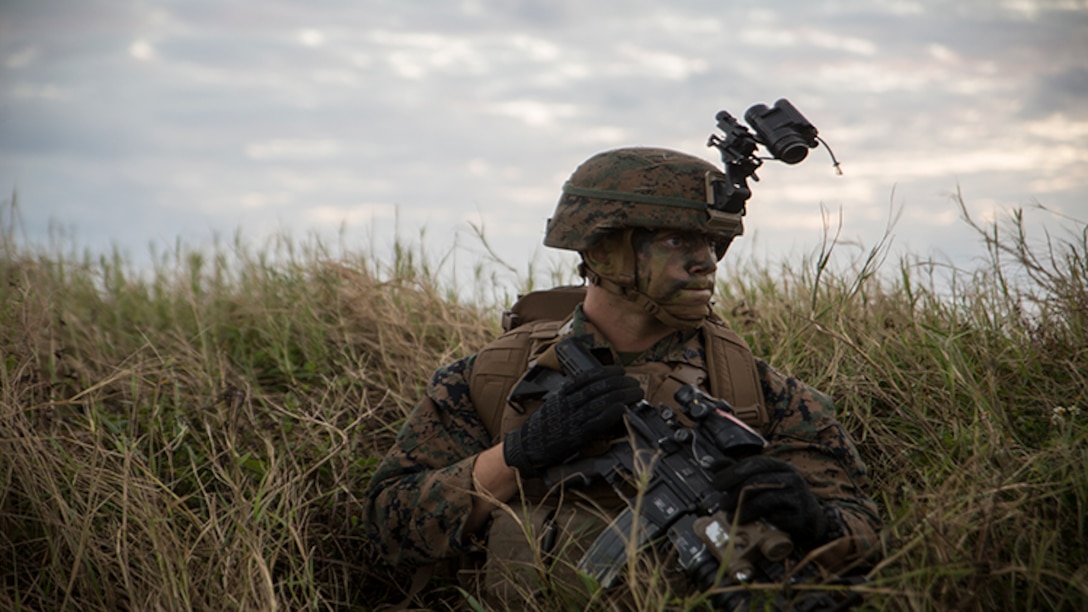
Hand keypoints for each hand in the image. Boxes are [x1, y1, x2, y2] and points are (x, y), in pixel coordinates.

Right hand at [503, 365, 642, 475]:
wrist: (527, 447)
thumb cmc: (542, 428)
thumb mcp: (554, 406)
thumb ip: (571, 398)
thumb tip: (593, 393)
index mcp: (562, 394)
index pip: (587, 378)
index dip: (607, 372)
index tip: (620, 371)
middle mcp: (568, 403)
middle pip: (598, 387)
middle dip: (620, 383)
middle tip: (634, 383)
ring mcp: (572, 419)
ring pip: (600, 401)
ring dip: (622, 395)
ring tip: (635, 393)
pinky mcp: (576, 436)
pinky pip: (596, 421)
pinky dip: (611, 413)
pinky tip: (622, 408)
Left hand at [712, 455, 829, 548]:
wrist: (812, 521)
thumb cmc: (783, 499)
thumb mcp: (763, 481)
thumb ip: (739, 473)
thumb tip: (713, 465)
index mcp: (780, 466)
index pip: (755, 463)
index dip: (733, 472)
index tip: (716, 483)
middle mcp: (791, 478)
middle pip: (758, 481)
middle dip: (734, 493)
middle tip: (722, 504)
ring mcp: (798, 497)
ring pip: (765, 499)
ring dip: (743, 509)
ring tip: (731, 516)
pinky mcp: (801, 516)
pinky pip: (777, 518)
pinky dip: (761, 521)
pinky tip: (750, 524)